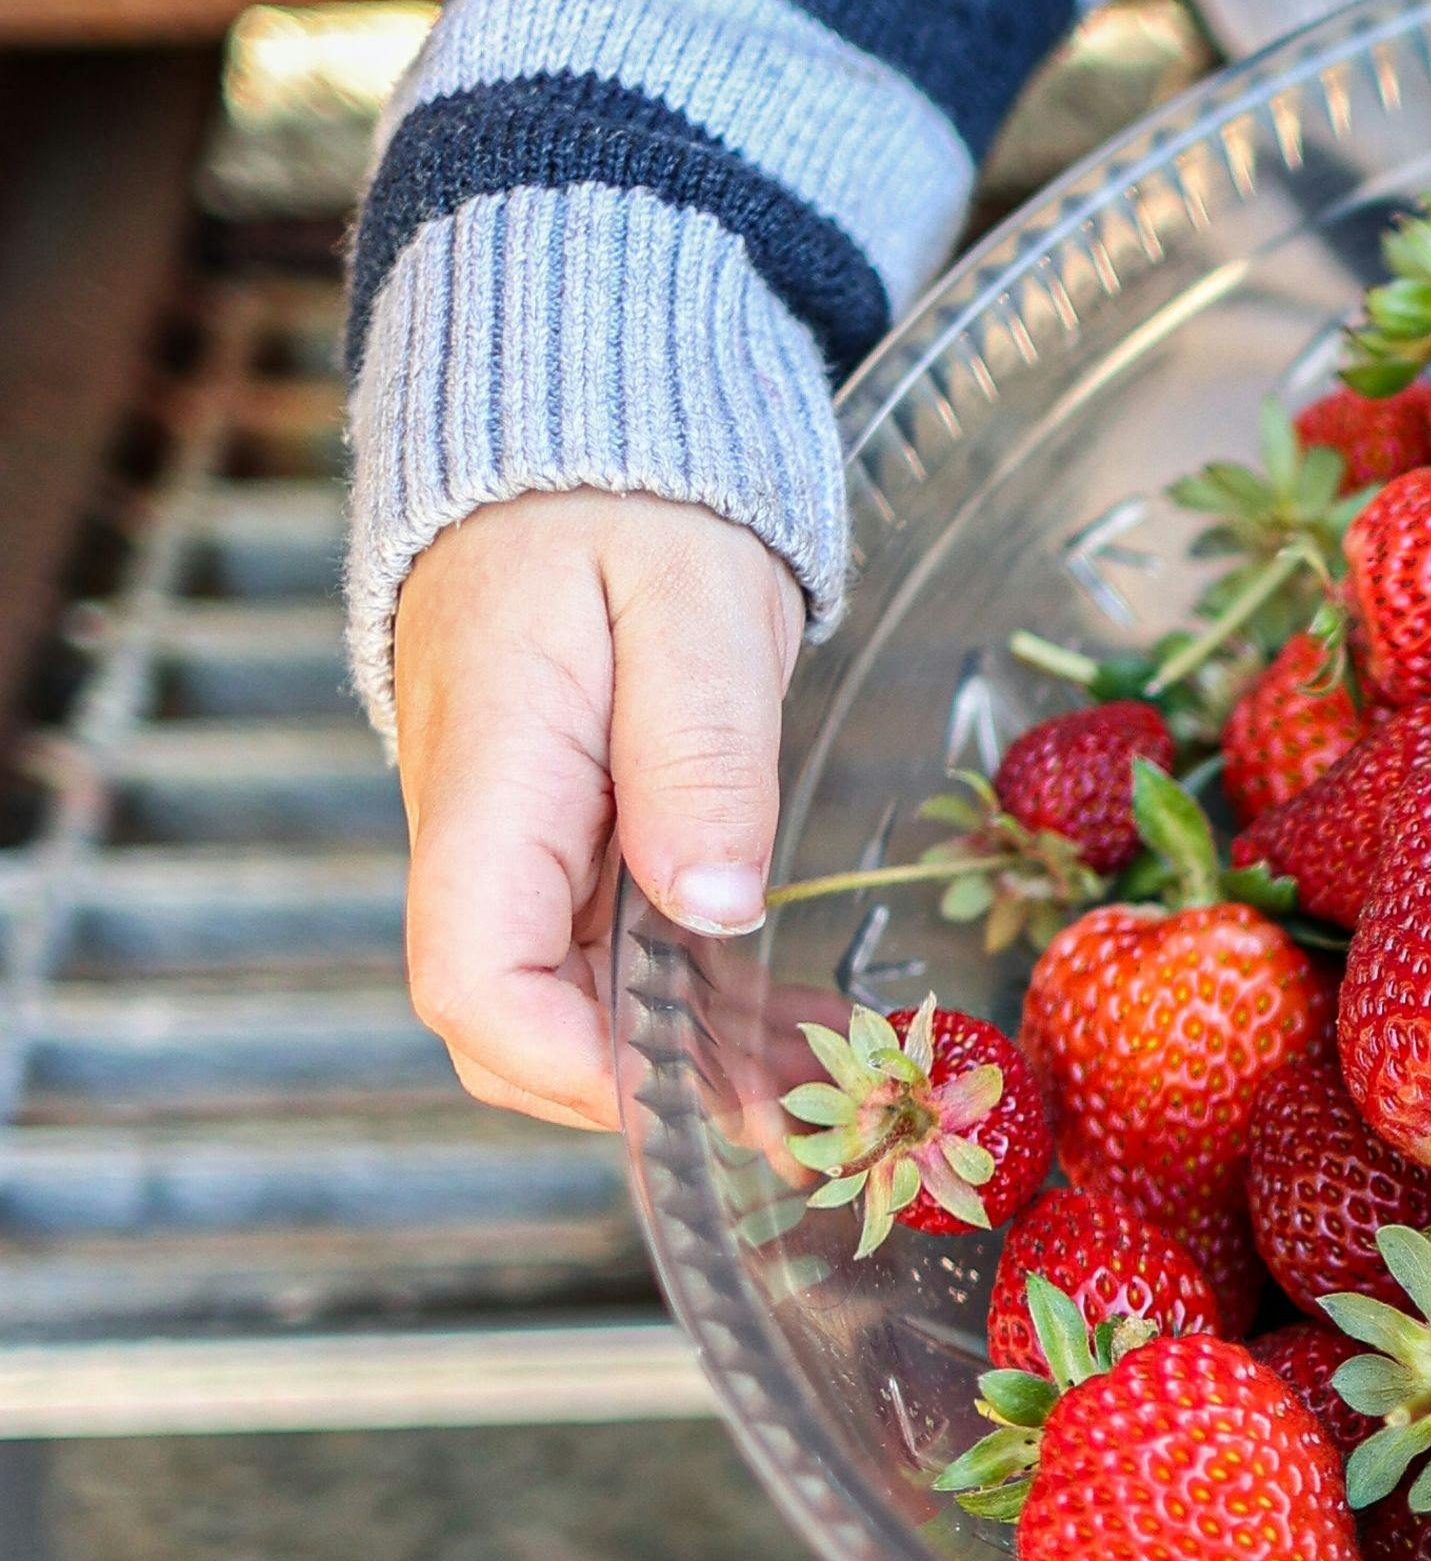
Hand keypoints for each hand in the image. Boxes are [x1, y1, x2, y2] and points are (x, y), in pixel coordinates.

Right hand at [393, 492, 801, 1127]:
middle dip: (650, 1092)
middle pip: (518, 1022)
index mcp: (492, 777)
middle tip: (810, 1121)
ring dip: (692, 1062)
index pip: (470, 976)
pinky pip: (614, 954)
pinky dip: (699, 1005)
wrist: (588, 439)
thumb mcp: (692, 603)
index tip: (690, 1097)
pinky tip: (795, 1027)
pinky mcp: (571, 840)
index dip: (569, 1066)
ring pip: (576, 1002)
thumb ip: (699, 754)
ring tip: (831, 1093)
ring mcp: (524, 842)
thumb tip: (713, 908)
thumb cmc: (630, 501)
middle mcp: (485, 830)